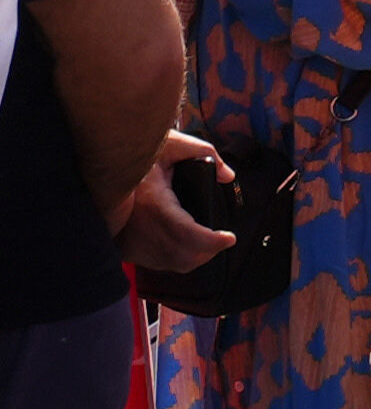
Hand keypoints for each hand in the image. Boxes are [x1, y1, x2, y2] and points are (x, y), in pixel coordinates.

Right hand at [116, 136, 230, 275]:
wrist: (101, 172)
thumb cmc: (139, 158)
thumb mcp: (172, 145)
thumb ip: (205, 153)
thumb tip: (227, 176)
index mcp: (154, 204)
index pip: (188, 234)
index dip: (212, 241)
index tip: (230, 237)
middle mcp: (140, 228)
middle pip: (183, 255)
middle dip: (209, 250)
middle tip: (222, 240)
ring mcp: (130, 242)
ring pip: (170, 263)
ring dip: (194, 257)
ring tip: (209, 244)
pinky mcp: (125, 249)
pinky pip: (156, 263)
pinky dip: (175, 259)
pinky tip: (186, 247)